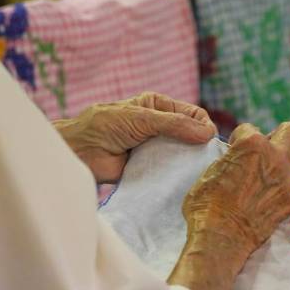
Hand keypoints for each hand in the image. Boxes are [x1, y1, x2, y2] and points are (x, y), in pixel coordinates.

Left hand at [53, 92, 216, 182]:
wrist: (80, 151)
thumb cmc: (107, 125)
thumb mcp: (143, 118)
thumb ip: (175, 124)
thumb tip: (208, 133)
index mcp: (159, 107)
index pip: (193, 114)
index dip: (203, 125)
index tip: (208, 138)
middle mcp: (161, 127)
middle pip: (191, 135)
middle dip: (200, 145)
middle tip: (207, 158)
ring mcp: (156, 149)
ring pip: (183, 155)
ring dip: (190, 162)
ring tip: (199, 171)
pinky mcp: (151, 169)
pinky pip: (170, 173)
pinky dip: (178, 176)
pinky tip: (185, 181)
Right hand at [167, 122, 289, 289]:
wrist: (221, 237)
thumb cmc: (207, 203)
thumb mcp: (212, 170)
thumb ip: (232, 157)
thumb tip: (237, 157)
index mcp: (252, 144)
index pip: (250, 129)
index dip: (239, 140)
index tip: (235, 151)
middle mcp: (275, 157)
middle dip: (279, 135)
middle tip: (266, 148)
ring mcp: (287, 179)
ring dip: (284, 159)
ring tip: (269, 171)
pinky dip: (280, 186)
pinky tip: (266, 196)